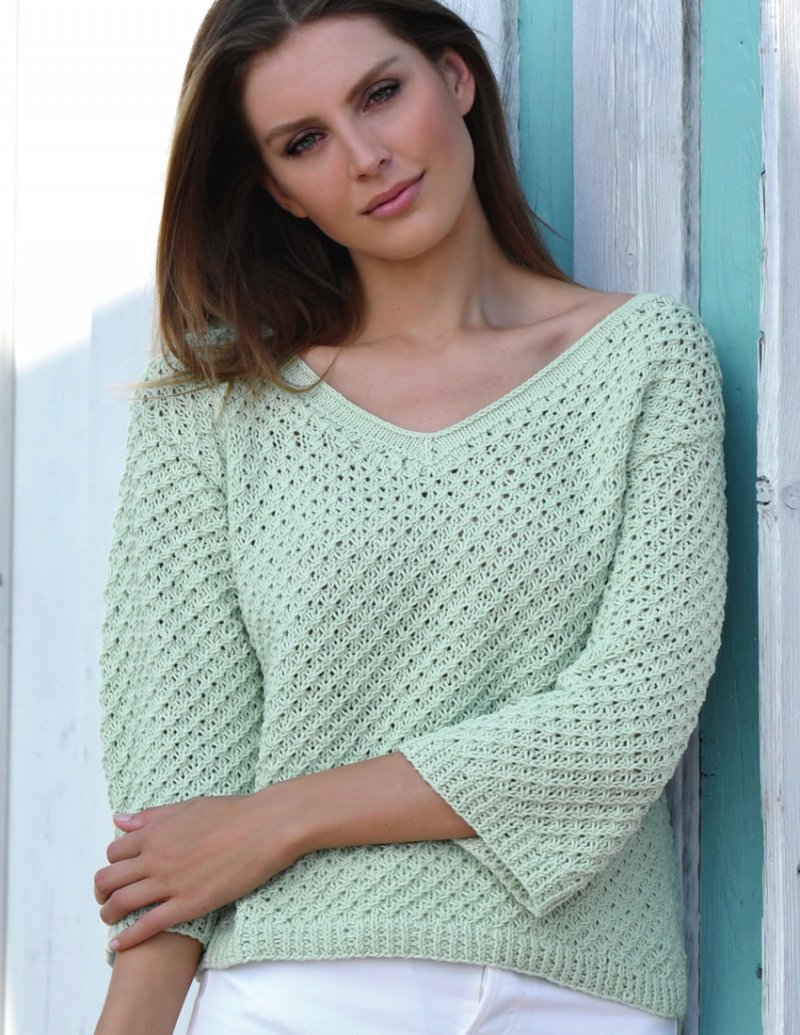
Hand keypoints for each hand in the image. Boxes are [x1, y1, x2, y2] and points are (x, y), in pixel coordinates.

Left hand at [94, 788, 303, 950]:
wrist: (266, 827)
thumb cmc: (233, 813)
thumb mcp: (188, 807)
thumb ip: (152, 816)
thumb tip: (120, 819)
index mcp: (156, 832)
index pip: (114, 852)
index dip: (113, 864)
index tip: (120, 872)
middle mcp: (155, 857)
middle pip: (108, 879)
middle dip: (102, 892)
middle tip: (107, 899)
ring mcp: (170, 882)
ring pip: (120, 904)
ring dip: (108, 915)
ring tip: (111, 920)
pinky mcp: (187, 905)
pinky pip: (146, 926)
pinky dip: (126, 938)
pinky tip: (116, 946)